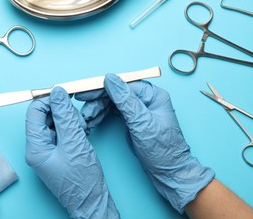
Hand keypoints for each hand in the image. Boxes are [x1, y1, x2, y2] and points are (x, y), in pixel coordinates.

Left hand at [25, 87, 119, 218]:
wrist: (91, 201)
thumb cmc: (82, 180)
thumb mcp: (75, 142)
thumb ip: (65, 115)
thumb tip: (58, 92)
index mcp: (35, 147)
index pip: (34, 112)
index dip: (49, 100)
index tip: (66, 95)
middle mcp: (38, 147)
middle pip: (45, 115)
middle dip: (63, 112)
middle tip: (78, 121)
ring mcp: (48, 150)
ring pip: (56, 122)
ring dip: (70, 121)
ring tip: (82, 131)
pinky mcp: (58, 151)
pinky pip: (62, 131)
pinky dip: (73, 128)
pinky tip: (83, 134)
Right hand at [75, 74, 214, 213]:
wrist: (169, 173)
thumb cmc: (163, 150)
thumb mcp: (142, 123)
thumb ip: (125, 100)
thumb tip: (110, 79)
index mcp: (153, 95)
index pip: (123, 85)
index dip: (102, 88)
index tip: (85, 92)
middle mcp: (146, 99)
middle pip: (116, 93)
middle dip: (98, 101)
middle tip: (84, 110)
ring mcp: (138, 110)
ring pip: (112, 103)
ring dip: (98, 110)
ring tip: (86, 119)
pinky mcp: (132, 120)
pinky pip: (113, 112)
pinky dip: (102, 116)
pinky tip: (93, 121)